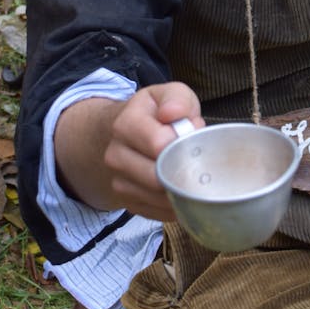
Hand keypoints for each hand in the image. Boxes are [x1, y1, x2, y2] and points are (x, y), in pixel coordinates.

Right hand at [55, 82, 204, 219]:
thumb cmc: (157, 115)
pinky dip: (176, 205)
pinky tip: (182, 188)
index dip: (184, 143)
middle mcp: (115, 155)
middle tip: (194, 157)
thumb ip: (177, 99)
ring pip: (159, 199)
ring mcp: (118, 182)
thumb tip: (174, 114)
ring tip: (188, 169)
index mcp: (125, 124)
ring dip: (183, 188)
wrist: (128, 134)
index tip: (191, 135)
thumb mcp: (170, 94)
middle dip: (185, 169)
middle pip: (157, 177)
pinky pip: (159, 214)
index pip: (159, 144)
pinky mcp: (128, 203)